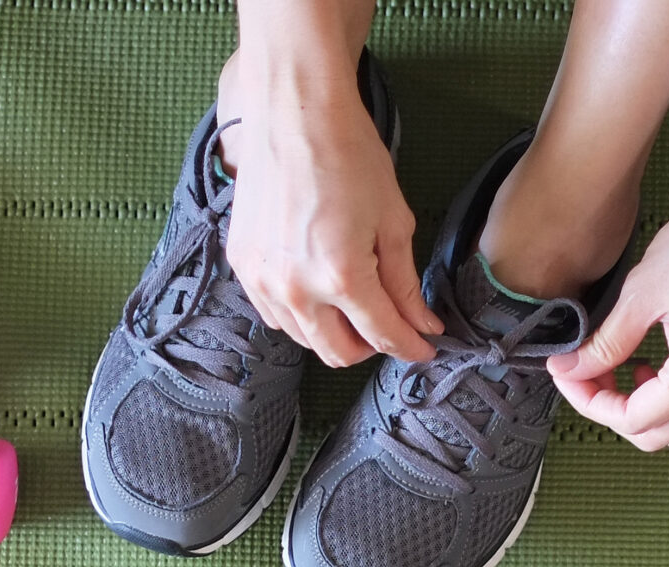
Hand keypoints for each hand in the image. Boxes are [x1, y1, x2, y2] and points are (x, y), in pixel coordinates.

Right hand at [222, 91, 439, 365]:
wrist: (294, 112)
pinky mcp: (243, 266)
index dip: (410, 347)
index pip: (383, 336)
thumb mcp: (392, 219)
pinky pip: (275, 314)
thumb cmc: (349, 155)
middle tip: (389, 325)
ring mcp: (263, 280)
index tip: (425, 348)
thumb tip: (423, 325)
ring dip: (335, 334)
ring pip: (304, 340)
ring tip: (354, 305)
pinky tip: (317, 289)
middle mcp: (297, 289)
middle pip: (339, 353)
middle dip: (372, 347)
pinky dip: (301, 315)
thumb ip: (405, 282)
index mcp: (343, 276)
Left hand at [548, 144, 668, 456]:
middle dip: (615, 411)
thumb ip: (604, 344)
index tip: (569, 375)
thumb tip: (570, 369)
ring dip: (652, 417)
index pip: (633, 420)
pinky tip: (660, 366)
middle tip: (590, 374)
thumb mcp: (641, 294)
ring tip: (629, 372)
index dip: (590, 402)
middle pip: (658, 436)